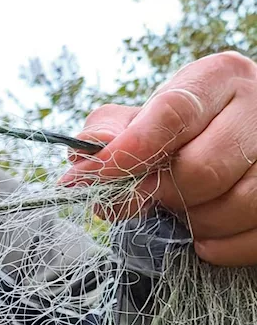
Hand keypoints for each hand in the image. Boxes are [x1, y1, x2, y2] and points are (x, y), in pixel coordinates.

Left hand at [60, 51, 256, 265]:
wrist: (233, 142)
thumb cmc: (181, 131)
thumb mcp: (141, 118)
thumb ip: (110, 132)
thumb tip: (85, 159)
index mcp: (220, 78)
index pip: (173, 114)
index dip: (128, 152)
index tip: (91, 177)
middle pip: (204, 167)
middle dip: (161, 194)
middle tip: (143, 199)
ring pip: (238, 204)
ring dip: (195, 222)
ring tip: (179, 212)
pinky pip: (255, 237)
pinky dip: (220, 246)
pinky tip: (204, 233)